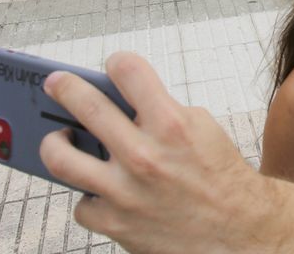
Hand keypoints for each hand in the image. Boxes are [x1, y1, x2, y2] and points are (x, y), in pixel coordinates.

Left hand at [40, 51, 293, 253]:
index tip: (113, 66)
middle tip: (55, 83)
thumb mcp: (201, 127)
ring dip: (55, 143)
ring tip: (59, 138)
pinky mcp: (115, 222)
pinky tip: (99, 190)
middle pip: (84, 105)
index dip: (118, 63)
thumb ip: (163, 111)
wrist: (238, 231)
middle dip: (64, 87)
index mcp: (171, 124)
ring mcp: (124, 191)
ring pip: (61, 158)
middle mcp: (143, 155)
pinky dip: (90, 196)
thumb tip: (124, 102)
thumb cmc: (221, 177)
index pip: (128, 71)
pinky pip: (82, 204)